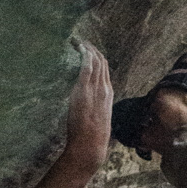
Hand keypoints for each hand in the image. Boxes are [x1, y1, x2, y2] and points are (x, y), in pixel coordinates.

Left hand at [65, 43, 112, 171]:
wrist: (90, 147)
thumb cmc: (92, 139)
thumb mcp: (96, 122)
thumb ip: (94, 111)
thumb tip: (89, 109)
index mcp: (108, 96)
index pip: (105, 72)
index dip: (98, 59)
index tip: (89, 52)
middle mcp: (105, 90)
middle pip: (102, 63)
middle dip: (92, 50)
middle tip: (82, 41)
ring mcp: (96, 89)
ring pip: (96, 62)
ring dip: (87, 48)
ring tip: (78, 40)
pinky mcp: (86, 90)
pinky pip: (87, 67)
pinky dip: (84, 54)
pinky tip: (78, 46)